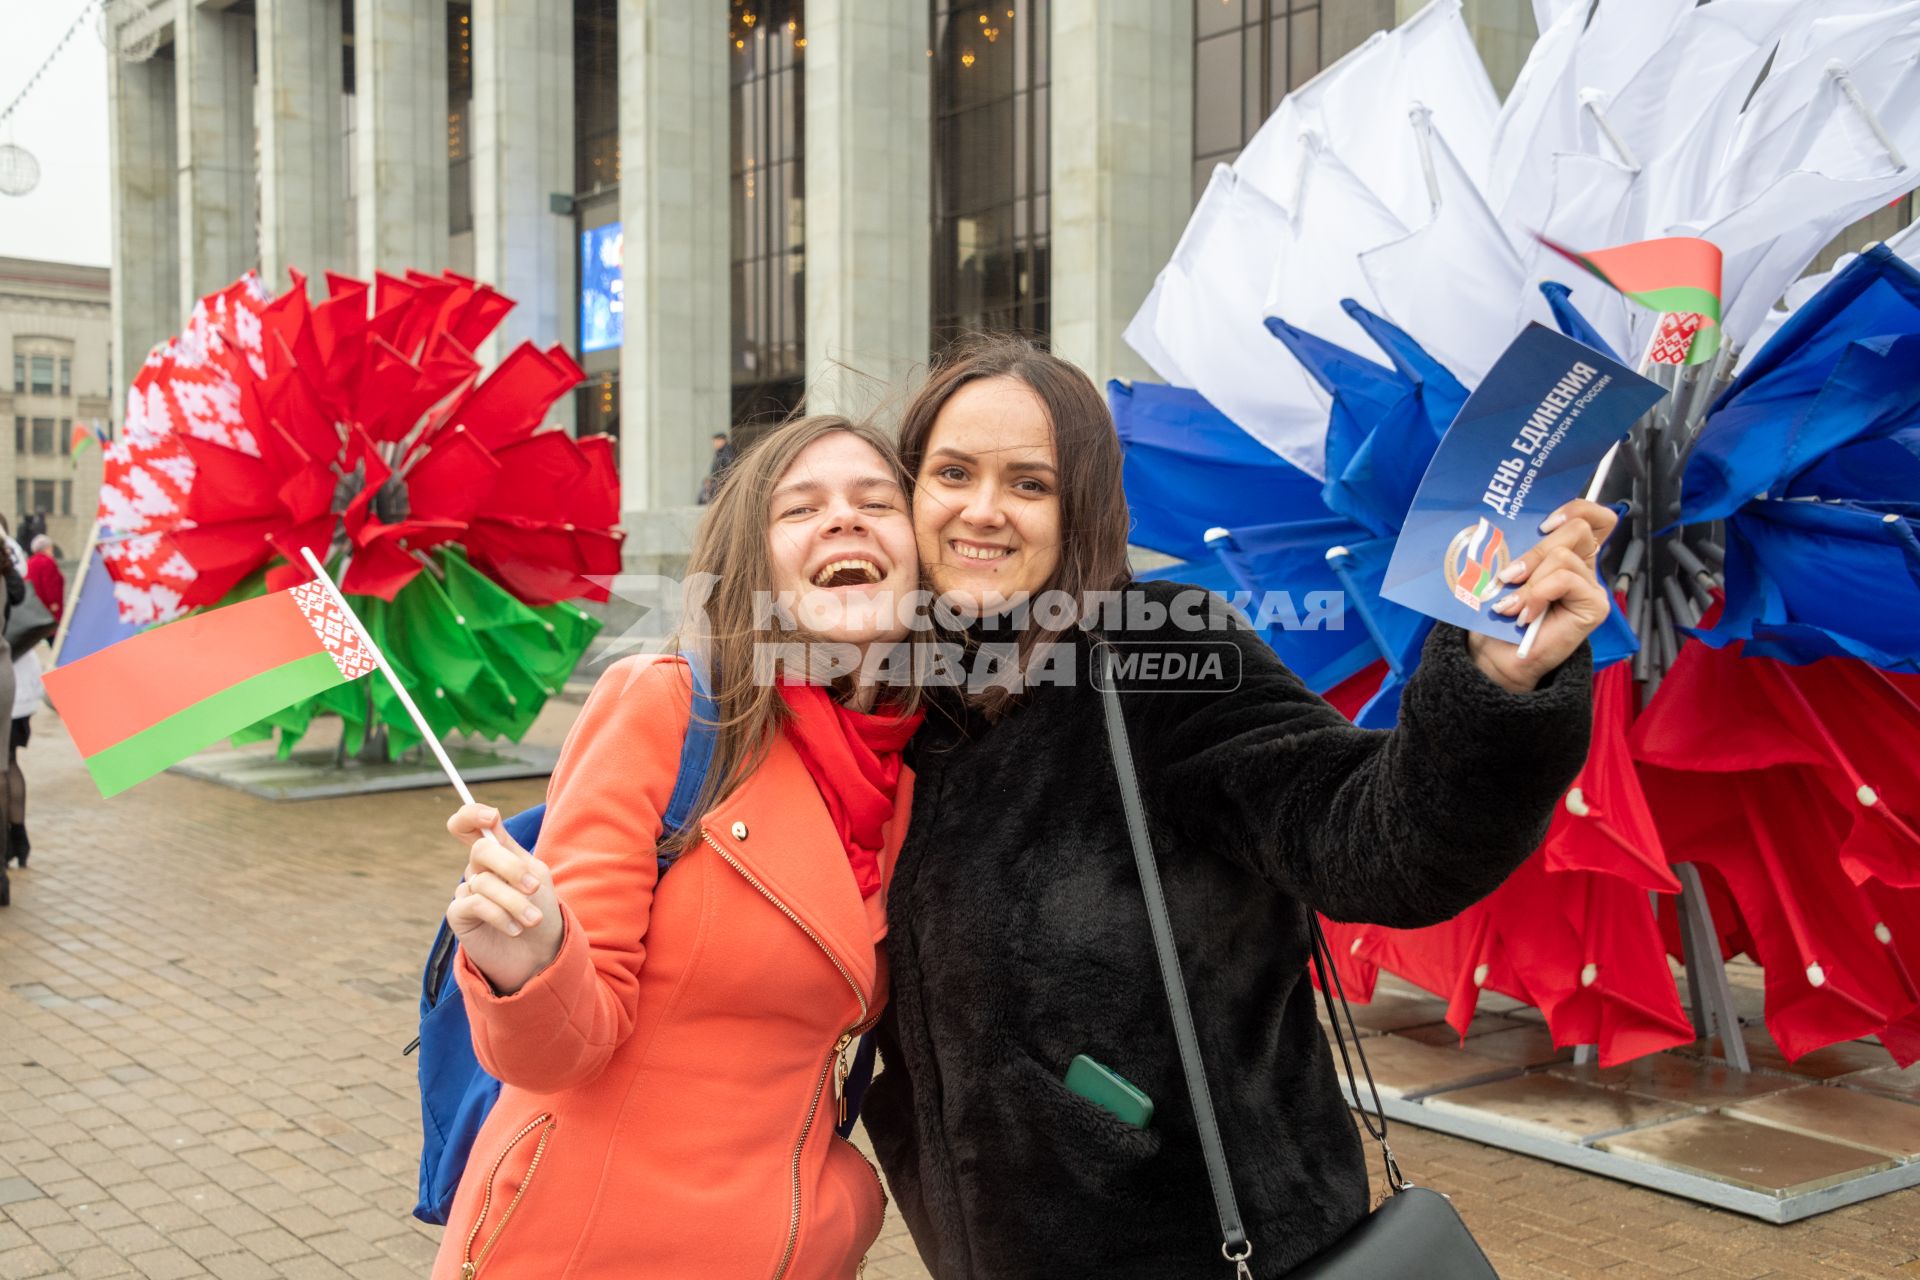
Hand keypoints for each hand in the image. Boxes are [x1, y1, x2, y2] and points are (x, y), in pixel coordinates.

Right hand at [445, 803, 564, 996]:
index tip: (491, 818)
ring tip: (532, 920)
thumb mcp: (535, 875)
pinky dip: (500, 915)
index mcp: (497, 854)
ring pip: (483, 881)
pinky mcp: (459, 916)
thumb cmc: (542, 912)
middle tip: (534, 888)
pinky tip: (514, 929)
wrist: (542, 954)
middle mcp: (478, 869)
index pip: (470, 824)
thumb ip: (512, 850)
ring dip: (514, 902)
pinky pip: (475, 904)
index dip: (472, 815)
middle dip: (511, 868)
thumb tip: (490, 821)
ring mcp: (466, 892)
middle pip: (480, 850)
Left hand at [1468, 499, 1617, 692]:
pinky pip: (1565, 579)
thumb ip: (1521, 547)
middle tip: (1509, 574)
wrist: (1496, 656)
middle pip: (1577, 528)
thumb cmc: (1498, 614)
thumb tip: (1513, 523)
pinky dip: (1538, 594)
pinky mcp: (1595, 606)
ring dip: (1530, 579)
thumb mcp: (1507, 570)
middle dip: (1536, 549)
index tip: (1543, 524)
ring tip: (1510, 604)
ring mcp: (1591, 586)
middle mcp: (1584, 565)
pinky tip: (1524, 614)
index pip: (1592, 516)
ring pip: (1564, 555)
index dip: (1575, 508)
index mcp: (1566, 552)